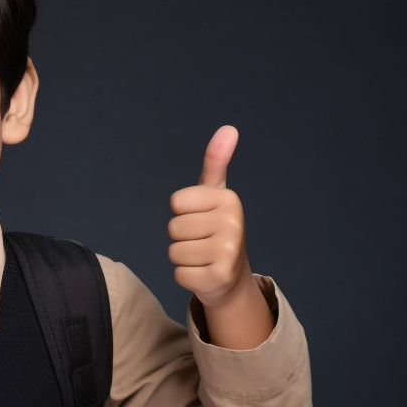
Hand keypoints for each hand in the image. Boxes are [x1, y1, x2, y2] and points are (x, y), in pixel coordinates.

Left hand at [167, 126, 250, 307]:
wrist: (232, 276)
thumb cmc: (216, 229)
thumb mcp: (215, 195)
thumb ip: (215, 162)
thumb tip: (228, 128)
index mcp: (228, 199)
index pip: (176, 202)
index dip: (182, 212)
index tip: (201, 219)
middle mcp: (233, 223)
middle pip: (173, 228)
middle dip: (181, 237)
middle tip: (202, 242)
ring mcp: (228, 252)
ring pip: (173, 251)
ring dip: (183, 258)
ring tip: (203, 257)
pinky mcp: (219, 277)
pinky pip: (179, 274)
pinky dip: (186, 276)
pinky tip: (204, 273)